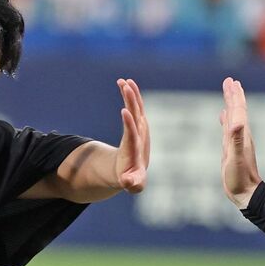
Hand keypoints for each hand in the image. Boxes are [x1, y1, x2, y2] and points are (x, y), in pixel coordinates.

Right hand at [114, 78, 149, 192]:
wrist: (135, 172)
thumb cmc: (132, 179)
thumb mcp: (133, 184)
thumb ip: (132, 184)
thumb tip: (127, 182)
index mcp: (136, 149)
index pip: (134, 134)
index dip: (130, 124)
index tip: (125, 111)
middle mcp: (141, 135)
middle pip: (137, 116)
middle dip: (132, 102)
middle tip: (126, 86)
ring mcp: (140, 127)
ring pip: (136, 107)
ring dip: (131, 94)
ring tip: (124, 80)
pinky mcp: (137, 123)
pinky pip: (134, 106)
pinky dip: (130, 95)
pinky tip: (124, 82)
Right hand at [219, 77, 262, 208]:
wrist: (246, 193)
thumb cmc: (240, 178)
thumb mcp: (236, 158)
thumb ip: (237, 139)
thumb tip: (237, 122)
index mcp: (241, 135)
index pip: (238, 110)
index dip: (234, 96)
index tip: (230, 81)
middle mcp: (240, 136)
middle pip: (237, 111)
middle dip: (233, 95)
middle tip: (230, 81)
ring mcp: (236, 142)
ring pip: (233, 118)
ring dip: (230, 105)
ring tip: (228, 93)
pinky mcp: (232, 150)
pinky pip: (229, 130)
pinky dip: (226, 121)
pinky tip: (223, 118)